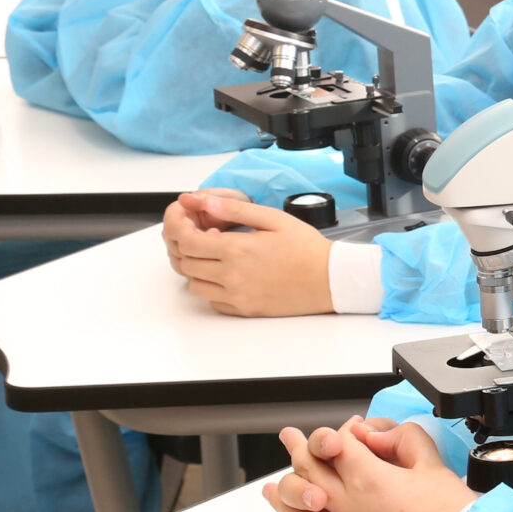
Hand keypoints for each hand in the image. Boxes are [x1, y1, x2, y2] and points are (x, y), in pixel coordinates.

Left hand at [163, 189, 332, 315]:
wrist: (331, 280)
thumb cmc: (306, 248)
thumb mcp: (273, 218)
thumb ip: (234, 209)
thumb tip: (203, 201)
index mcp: (237, 250)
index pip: (188, 242)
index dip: (181, 229)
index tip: (188, 222)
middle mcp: (232, 276)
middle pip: (186, 263)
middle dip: (187, 247)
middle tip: (200, 236)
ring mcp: (237, 296)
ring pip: (194, 285)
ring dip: (196, 269)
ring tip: (213, 257)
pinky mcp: (245, 310)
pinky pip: (213, 302)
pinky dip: (211, 288)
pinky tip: (226, 276)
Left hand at [262, 418, 468, 511]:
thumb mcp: (432, 462)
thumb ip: (402, 439)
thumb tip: (376, 435)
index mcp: (369, 479)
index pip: (336, 447)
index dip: (331, 434)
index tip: (332, 431)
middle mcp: (352, 509)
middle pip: (311, 477)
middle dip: (298, 455)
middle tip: (289, 441)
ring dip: (284, 502)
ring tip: (270, 491)